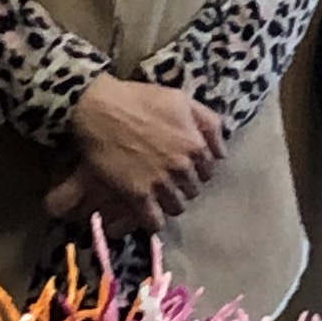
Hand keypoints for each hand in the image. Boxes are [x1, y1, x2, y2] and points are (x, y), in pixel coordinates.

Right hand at [46, 75, 223, 230]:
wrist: (99, 108)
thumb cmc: (139, 99)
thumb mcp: (181, 100)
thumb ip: (208, 122)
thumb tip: (222, 151)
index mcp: (195, 144)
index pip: (208, 170)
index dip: (196, 169)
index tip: (185, 166)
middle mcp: (182, 166)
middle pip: (193, 190)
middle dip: (183, 185)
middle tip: (168, 179)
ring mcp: (160, 182)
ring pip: (177, 207)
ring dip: (169, 202)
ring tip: (158, 195)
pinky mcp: (138, 195)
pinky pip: (154, 221)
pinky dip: (153, 220)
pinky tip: (147, 212)